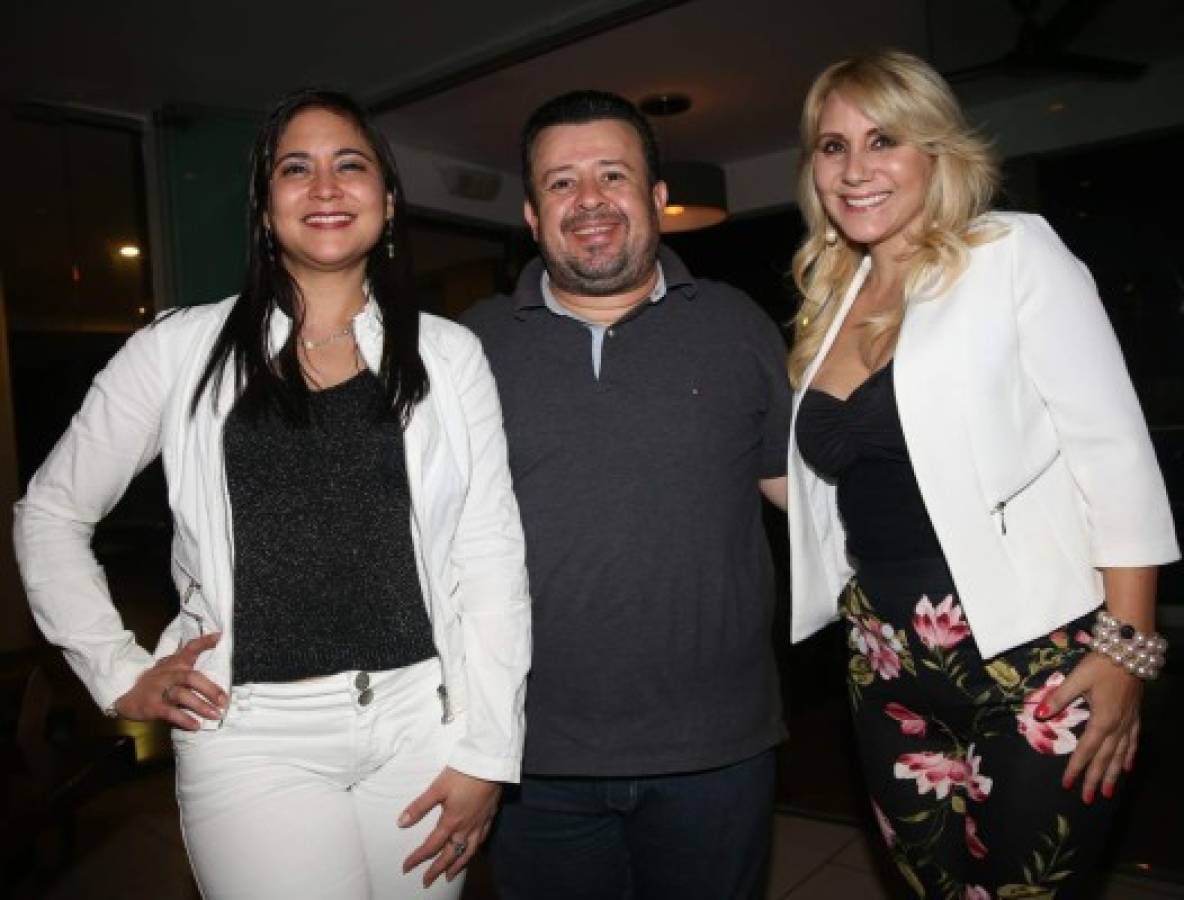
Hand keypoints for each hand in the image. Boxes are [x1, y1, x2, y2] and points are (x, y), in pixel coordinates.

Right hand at [113, 632, 225, 729]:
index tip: (219, 636)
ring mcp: (159, 689)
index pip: (189, 648)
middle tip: (224, 701)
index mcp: (174, 663)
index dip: (204, 641)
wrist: (124, 693)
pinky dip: (184, 719)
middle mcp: (168, 674)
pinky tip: (196, 726)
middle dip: (210, 689)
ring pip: (182, 695)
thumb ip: (188, 663)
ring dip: (200, 706)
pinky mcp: (152, 705)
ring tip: (216, 714)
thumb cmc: (156, 681)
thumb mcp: (170, 668)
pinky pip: (169, 712)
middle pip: (191, 677)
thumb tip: (212, 652)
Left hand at [399, 767, 500, 886]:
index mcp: (451, 821)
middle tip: (427, 881)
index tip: (406, 868)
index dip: (418, 858)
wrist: (489, 764)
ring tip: (450, 876)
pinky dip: (474, 850)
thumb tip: (401, 823)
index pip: (431, 846)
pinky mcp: (489, 816)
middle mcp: (466, 827)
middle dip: (437, 869)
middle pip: (450, 854)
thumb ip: (419, 807)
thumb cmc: (462, 774)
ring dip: (457, 865)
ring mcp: (479, 823)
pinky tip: (472, 850)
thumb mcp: (437, 788)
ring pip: (468, 851)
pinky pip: (481, 840)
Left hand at [1040, 652, 1141, 803]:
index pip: (1086, 750)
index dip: (1076, 768)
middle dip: (1095, 780)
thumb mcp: (1076, 678)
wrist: (1130, 651)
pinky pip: (1133, 742)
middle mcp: (1118, 726)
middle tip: (1088, 799)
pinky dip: (1129, 756)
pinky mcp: (1135, 716)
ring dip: (1113, 775)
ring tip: (1107, 792)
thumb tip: (1038, 714)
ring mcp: (1129, 722)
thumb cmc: (1101, 664)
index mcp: (1102, 720)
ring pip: (1120, 755)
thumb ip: (1058, 698)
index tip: (1068, 784)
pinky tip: (1127, 767)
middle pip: (1105, 759)